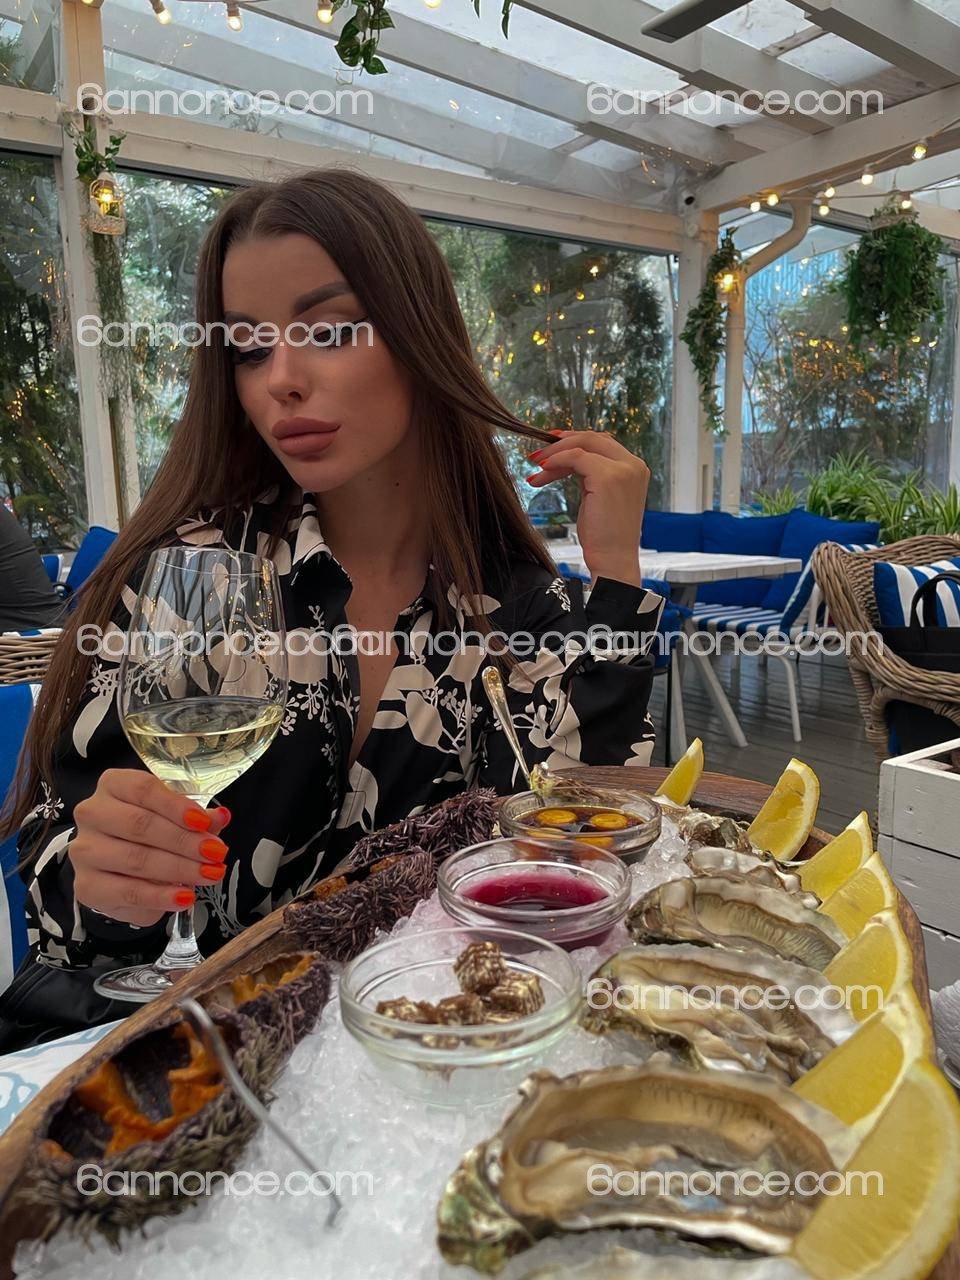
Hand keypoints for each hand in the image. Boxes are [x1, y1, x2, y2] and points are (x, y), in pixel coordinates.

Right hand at [70, 770, 231, 925]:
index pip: (143, 789)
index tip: (204, 822)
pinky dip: (161, 896)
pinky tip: (185, 897)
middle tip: (215, 853)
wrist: (115, 870)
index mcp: (114, 785)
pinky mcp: (86, 885)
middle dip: (184, 841)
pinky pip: (127, 892)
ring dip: (179, 869)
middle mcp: (93, 813)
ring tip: (209, 874)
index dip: (175, 805)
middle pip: (140, 825)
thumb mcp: (173, 819)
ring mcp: (85, 850)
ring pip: (135, 859)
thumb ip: (196, 818)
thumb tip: (220, 816)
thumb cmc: (147, 834)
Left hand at [526, 429, 648, 585]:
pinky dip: (556, 461)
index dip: (576, 441)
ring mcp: (623, 470)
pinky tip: (542, 472)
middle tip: (537, 454)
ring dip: (555, 453)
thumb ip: (591, 476)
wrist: (613, 561)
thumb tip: (568, 460)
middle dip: (562, 443)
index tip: (552, 447)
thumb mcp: (599, 498)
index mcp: (635, 469)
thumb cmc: (604, 537)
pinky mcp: (608, 477)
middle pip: (593, 438)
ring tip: (535, 466)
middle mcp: (634, 465)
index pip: (603, 444)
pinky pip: (576, 457)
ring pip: (583, 445)